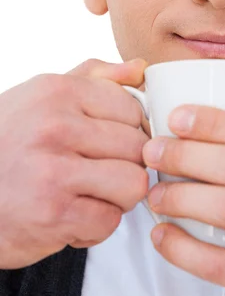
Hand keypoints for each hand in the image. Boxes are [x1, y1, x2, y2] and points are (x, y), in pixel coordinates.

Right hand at [0, 58, 149, 268]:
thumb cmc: (8, 144)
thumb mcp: (42, 97)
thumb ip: (95, 77)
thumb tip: (140, 69)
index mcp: (57, 91)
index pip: (132, 108)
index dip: (130, 129)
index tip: (112, 141)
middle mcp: (55, 127)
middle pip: (137, 147)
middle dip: (126, 164)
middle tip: (98, 170)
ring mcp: (53, 172)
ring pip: (134, 184)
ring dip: (117, 197)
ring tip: (89, 193)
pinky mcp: (53, 215)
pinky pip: (110, 220)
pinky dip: (94, 226)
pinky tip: (71, 216)